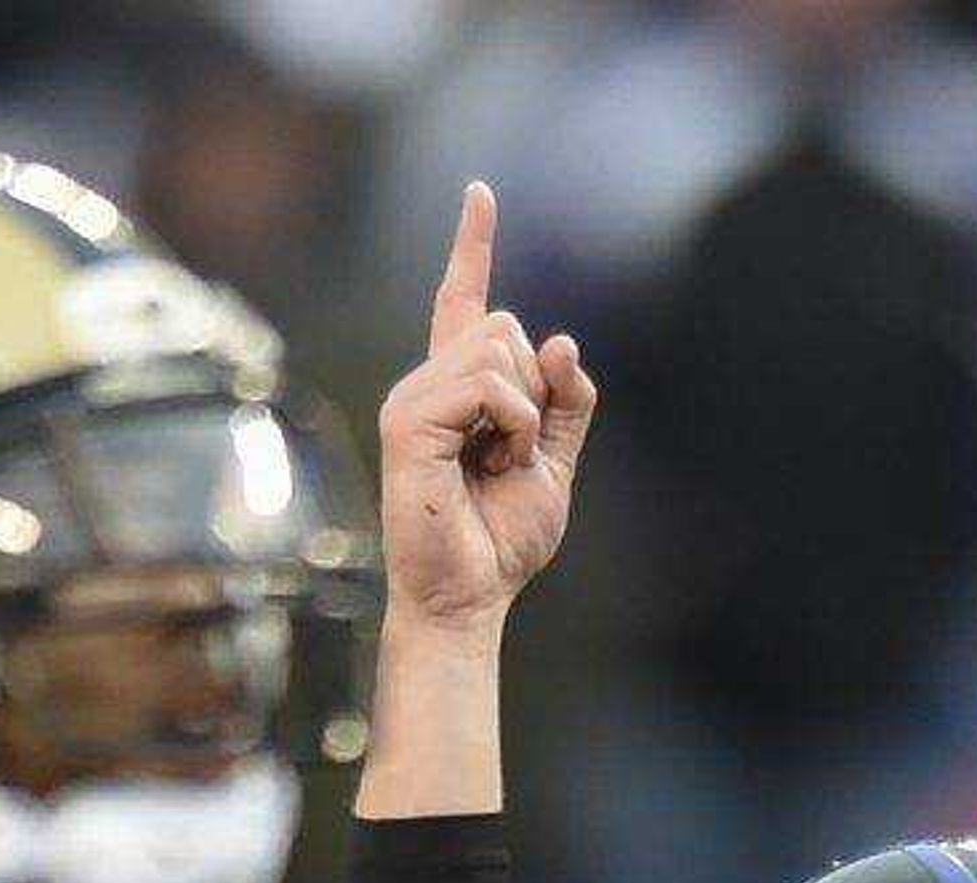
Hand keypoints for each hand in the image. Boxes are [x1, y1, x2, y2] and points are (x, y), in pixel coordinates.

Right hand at [376, 183, 596, 642]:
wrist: (469, 595)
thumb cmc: (501, 539)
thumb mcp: (555, 462)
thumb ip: (566, 401)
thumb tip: (560, 341)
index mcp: (459, 389)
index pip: (464, 302)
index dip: (472, 245)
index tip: (480, 193)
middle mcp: (429, 383)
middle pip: (504, 323)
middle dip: (535, 387)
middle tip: (515, 452)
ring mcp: (413, 398)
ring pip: (498, 349)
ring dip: (526, 412)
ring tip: (501, 463)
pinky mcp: (409, 420)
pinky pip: (487, 384)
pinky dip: (513, 422)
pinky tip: (494, 461)